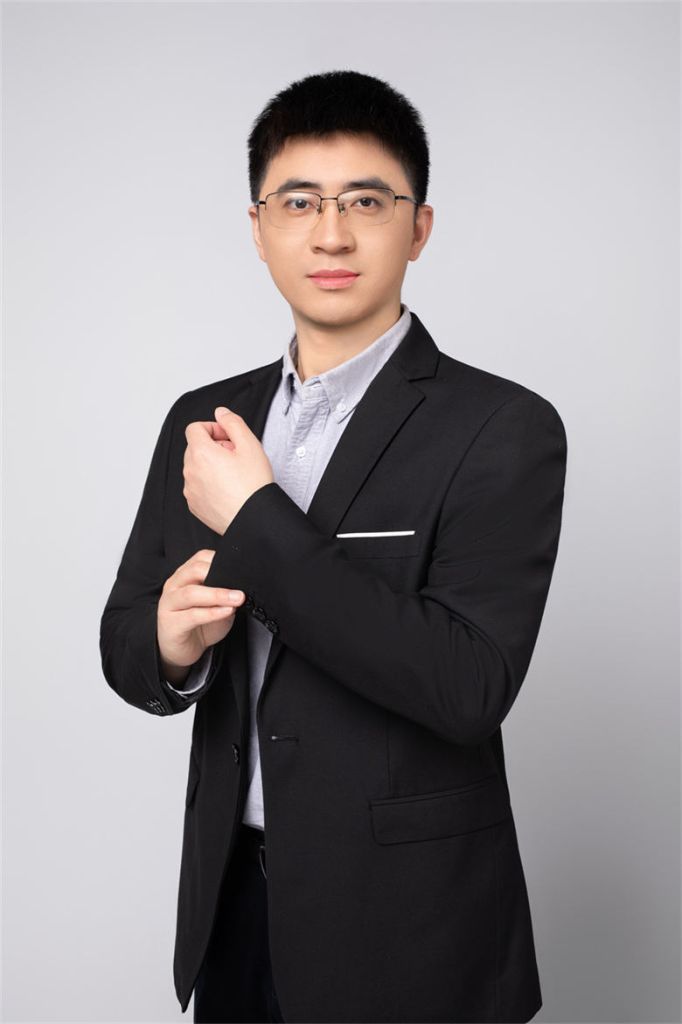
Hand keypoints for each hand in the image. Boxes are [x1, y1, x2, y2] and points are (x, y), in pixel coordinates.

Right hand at [157, 549, 244, 682]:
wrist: (182, 649)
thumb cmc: (200, 623)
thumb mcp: (216, 604)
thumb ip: (225, 592)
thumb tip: (243, 586)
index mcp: (185, 575)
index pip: (200, 558)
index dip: (220, 559)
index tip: (240, 566)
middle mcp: (174, 586)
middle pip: (194, 571)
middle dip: (219, 574)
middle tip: (241, 587)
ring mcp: (169, 604)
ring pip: (191, 593)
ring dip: (217, 595)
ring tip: (237, 599)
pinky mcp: (170, 623)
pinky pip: (191, 616)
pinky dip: (211, 613)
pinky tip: (226, 612)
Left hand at [183, 406, 273, 534]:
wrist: (253, 520)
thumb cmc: (253, 486)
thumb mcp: (250, 445)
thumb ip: (233, 422)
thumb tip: (221, 413)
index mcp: (201, 453)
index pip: (195, 428)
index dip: (213, 428)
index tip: (227, 437)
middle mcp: (190, 471)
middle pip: (195, 447)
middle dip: (213, 446)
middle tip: (235, 456)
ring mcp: (190, 490)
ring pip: (196, 467)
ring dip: (211, 465)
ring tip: (234, 474)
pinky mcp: (194, 505)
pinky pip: (197, 486)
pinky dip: (208, 483)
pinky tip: (228, 489)